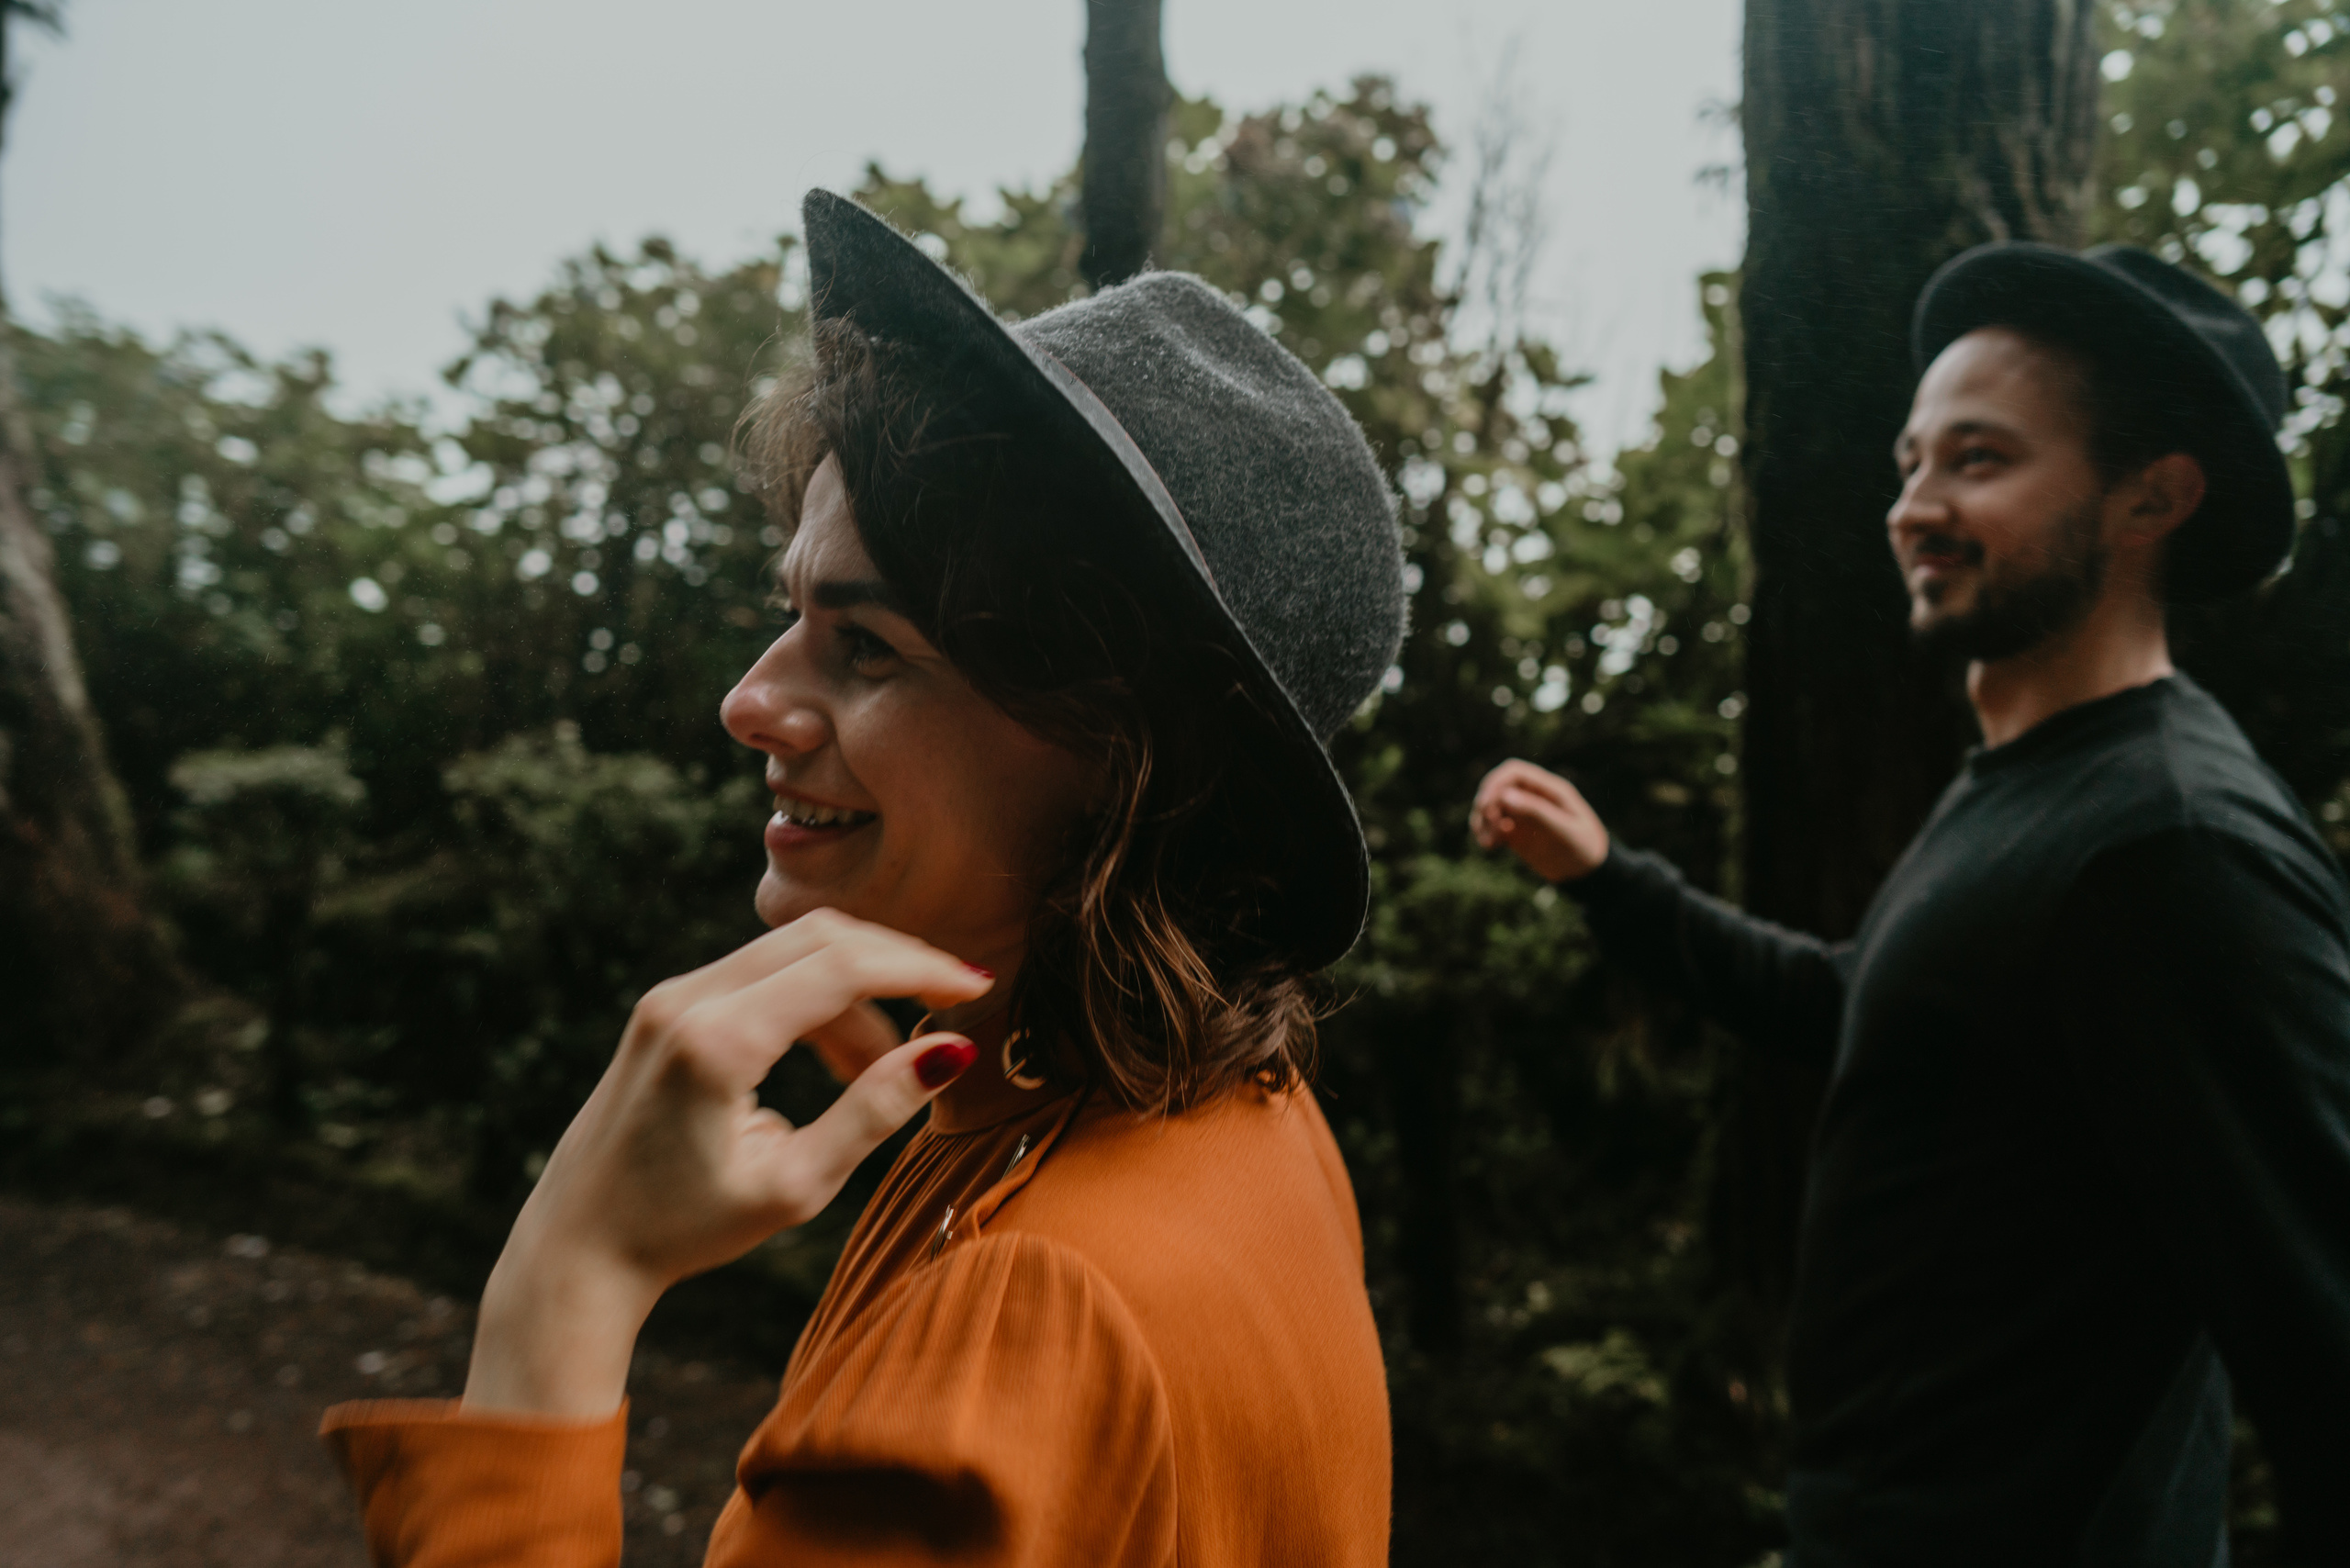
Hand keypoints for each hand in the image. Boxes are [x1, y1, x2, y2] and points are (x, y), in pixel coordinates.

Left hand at [462, 908, 993, 1418]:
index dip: (920, 969)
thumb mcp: (795, 1186)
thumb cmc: (686, 1229)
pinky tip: (832, 1063)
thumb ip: (873, 1112)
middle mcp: (687, 1000)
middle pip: (821, 938)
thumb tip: (950, 1053)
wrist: (580, 1242)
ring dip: (853, 994)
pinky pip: (762, 974)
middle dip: (895, 964)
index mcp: (717, 1043)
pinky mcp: (669, 1004)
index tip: (976, 987)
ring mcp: (671, 996)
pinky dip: (813, 1002)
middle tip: (951, 1004)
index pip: (842, 968)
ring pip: (794, 952)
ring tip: (875, 1072)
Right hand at [1471, 759, 1609, 883]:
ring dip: (1482, 820)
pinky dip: (1485, 833)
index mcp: (1550, 790)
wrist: (1589, 873)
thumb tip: (1504, 796)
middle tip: (1488, 827)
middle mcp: (1534, 797)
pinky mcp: (1516, 831)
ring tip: (1487, 843)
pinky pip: (1493, 825)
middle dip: (1486, 804)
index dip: (1495, 784)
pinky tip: (1489, 846)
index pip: (1514, 773)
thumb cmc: (1584, 849)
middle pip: (1498, 787)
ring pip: (1491, 807)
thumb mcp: (1564, 831)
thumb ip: (1536, 812)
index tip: (1485, 805)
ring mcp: (1523, 814)